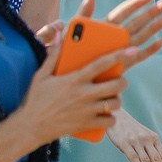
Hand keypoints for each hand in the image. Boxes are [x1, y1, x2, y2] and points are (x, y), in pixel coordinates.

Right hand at [13, 30, 129, 145]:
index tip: (132, 49)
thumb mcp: (41, 75)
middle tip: (118, 81)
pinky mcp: (86, 124)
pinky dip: (110, 119)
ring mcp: (86, 110)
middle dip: (122, 82)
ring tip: (110, 98)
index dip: (119, 55)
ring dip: (116, 100)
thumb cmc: (35, 99)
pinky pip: (109, 121)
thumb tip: (58, 33)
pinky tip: (106, 116)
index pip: (101, 63)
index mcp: (74, 79)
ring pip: (115, 103)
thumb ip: (53, 55)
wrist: (29, 127)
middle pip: (116, 85)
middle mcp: (83, 94)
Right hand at [68, 0, 161, 61]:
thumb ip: (84, 10)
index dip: (138, 1)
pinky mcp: (122, 66)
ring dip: (156, 26)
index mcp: (101, 28)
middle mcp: (112, 40)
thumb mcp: (74, 29)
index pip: (123, 11)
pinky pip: (141, 57)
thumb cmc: (69, 53)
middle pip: (137, 23)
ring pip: (142, 37)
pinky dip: (152, 49)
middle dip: (153, 11)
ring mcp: (119, 53)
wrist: (69, 81)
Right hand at [110, 112, 161, 161]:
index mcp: (154, 138)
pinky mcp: (124, 143)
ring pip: (146, 159)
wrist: (117, 117)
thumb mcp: (145, 136)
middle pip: (156, 158)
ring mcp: (136, 141)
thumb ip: (152, 147)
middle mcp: (147, 140)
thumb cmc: (132, 130)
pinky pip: (133, 156)